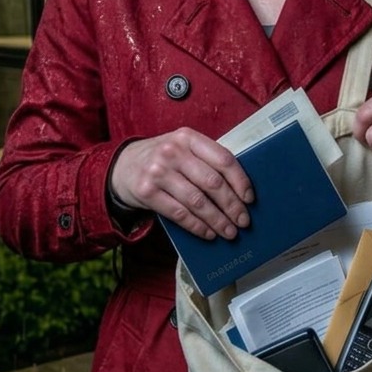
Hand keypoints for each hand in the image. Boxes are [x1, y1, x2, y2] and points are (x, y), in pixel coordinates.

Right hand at [110, 129, 253, 239]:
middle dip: (232, 206)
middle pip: (212, 183)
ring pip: (197, 202)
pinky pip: (179, 214)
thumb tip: (238, 189)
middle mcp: (173, 152)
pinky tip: (208, 233)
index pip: (223, 159)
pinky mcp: (147, 192)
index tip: (250, 198)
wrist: (121, 166)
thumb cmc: (161, 159)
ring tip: (229, 231)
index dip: (240, 181)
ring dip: (217, 220)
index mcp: (188, 138)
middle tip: (243, 221)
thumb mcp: (182, 148)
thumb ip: (205, 160)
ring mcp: (158, 172)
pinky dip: (197, 226)